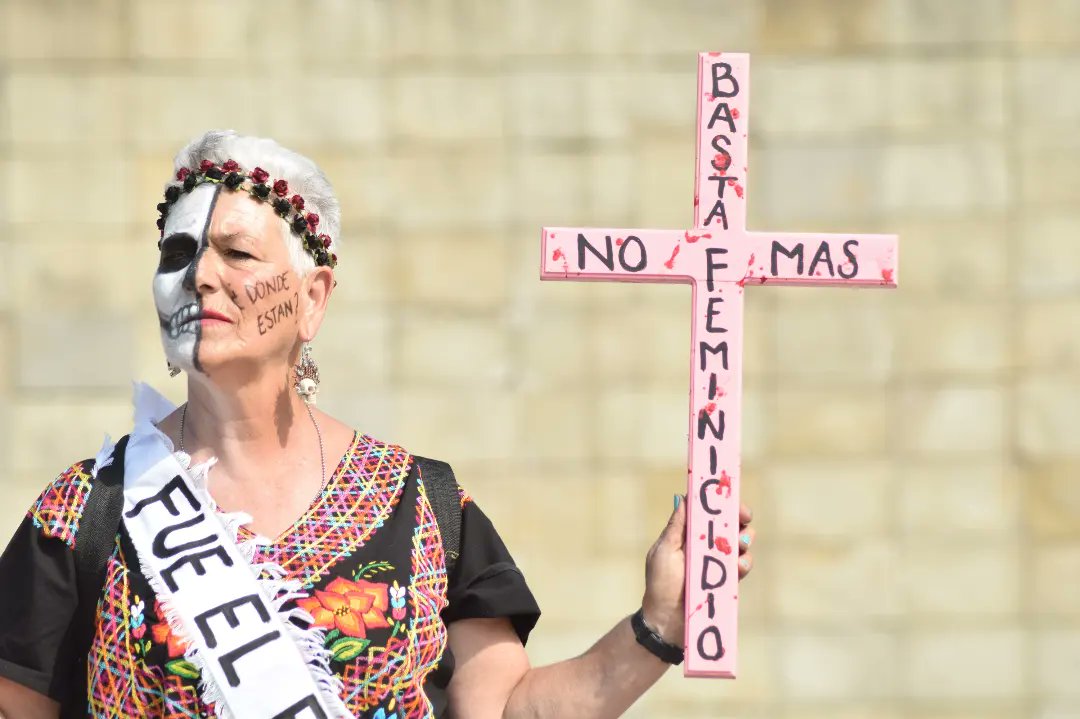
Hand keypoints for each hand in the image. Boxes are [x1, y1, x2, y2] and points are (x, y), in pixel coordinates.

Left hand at [641, 496, 754, 644]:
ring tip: (739, 546)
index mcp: (688, 535)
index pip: (708, 513)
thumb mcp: (664, 551)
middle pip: (728, 525)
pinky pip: (742, 566)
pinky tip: (739, 567)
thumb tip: (684, 498)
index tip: (732, 501)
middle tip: (743, 522)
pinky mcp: (727, 581)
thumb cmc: (660, 584)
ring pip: (739, 544)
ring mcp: (717, 564)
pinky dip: (744, 562)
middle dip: (739, 521)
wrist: (667, 622)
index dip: (721, 504)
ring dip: (743, 540)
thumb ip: (676, 527)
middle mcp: (704, 546)